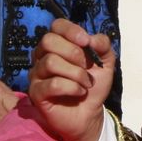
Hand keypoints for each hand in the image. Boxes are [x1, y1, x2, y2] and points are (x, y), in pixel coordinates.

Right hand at [28, 17, 113, 140]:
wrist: (90, 114)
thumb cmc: (93, 85)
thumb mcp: (105, 62)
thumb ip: (102, 44)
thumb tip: (91, 38)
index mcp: (58, 44)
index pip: (56, 26)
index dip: (71, 31)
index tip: (86, 42)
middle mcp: (42, 56)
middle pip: (49, 41)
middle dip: (73, 53)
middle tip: (87, 67)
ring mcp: (37, 75)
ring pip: (51, 62)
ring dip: (76, 74)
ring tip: (86, 84)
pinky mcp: (36, 94)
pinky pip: (52, 84)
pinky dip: (72, 87)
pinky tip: (79, 92)